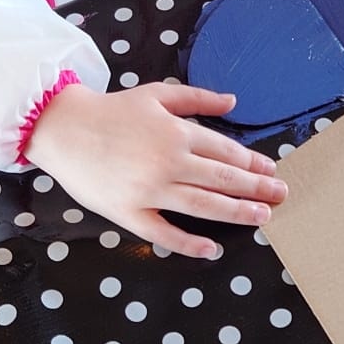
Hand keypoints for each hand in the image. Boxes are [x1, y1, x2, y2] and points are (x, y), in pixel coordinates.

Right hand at [23, 80, 286, 259]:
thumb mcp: (157, 94)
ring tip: (261, 217)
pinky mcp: (129, 213)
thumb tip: (234, 102)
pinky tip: (213, 249)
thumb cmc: (112, 110)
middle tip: (281, 196)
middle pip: (223, 179)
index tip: (271, 171)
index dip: (252, 163)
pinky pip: (165, 233)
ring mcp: (150, 191)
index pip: (225, 151)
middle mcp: (169, 162)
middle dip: (256, 189)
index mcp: (177, 133)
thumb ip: (198, 98)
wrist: (63, 129)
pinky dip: (190, 243)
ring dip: (237, 213)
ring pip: (204, 206)